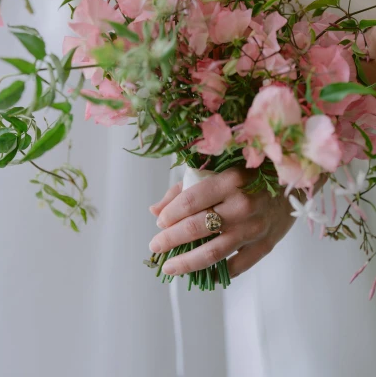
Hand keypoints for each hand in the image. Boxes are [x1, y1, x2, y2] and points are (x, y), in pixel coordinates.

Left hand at [149, 167, 295, 277]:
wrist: (294, 184)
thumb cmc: (249, 174)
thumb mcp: (218, 171)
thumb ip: (185, 189)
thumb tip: (155, 211)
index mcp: (229, 181)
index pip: (190, 201)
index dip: (169, 215)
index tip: (159, 223)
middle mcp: (241, 205)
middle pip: (196, 228)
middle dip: (170, 239)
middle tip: (154, 246)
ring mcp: (254, 228)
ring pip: (212, 253)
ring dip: (186, 262)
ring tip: (169, 267)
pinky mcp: (264, 245)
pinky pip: (236, 266)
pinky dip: (216, 274)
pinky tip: (201, 276)